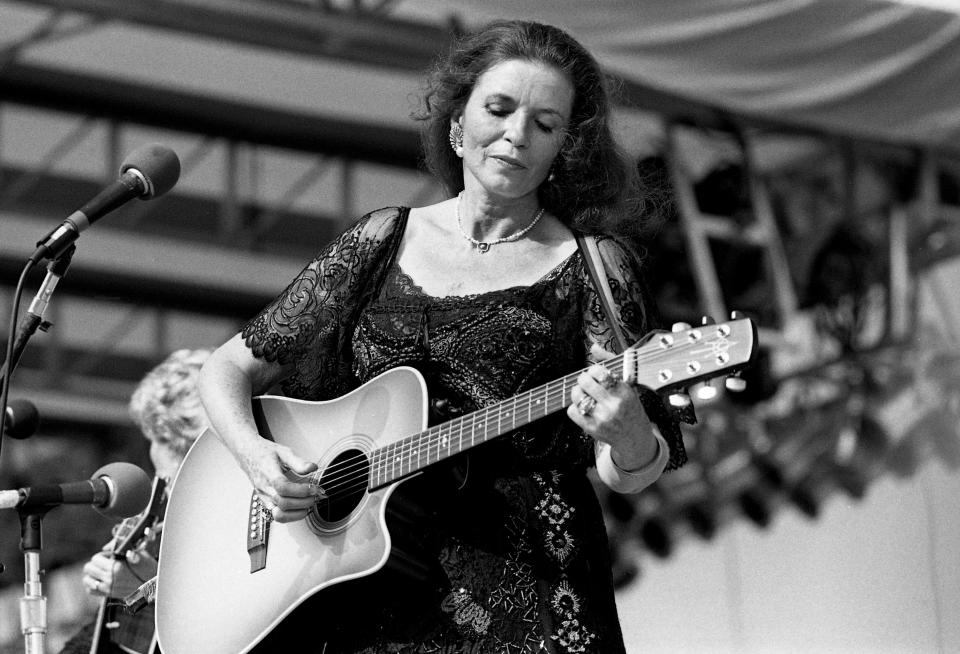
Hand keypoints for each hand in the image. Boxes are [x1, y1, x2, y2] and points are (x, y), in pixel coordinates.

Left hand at [82, 549, 156, 598]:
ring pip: (87, 580)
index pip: (96, 558)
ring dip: (92, 574)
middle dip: (95, 563)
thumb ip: (124, 548)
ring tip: (101, 571)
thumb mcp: (140, 554)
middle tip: (106, 562)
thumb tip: (106, 547)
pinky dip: (92, 584)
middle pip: (88, 568)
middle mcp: (110, 578)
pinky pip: (91, 590)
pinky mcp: (109, 595)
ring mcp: (108, 588)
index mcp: (116, 567)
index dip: (103, 555)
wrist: (153, 584)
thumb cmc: (148, 567)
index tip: (111, 555)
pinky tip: (99, 580)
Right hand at [237, 437, 321, 522]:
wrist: (248, 455)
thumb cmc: (266, 453)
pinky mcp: (265, 503)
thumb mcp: (283, 451)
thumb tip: (313, 468)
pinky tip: (301, 508)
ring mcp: (264, 497)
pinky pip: (277, 516)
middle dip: (303, 502)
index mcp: (268, 473)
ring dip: (297, 513)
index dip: (300, 490)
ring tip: (309, 504)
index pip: (283, 487)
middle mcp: (264, 488)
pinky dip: (291, 516)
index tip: (314, 487)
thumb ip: (298, 461)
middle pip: (283, 503)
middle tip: (315, 495)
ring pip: (279, 515)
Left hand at [567, 343, 656, 468]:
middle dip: (583, 379)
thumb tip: (593, 346)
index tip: (596, 374)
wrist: (633, 435)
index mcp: (624, 391)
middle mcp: (613, 405)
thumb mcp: (627, 384)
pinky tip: (584, 407)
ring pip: (577, 395)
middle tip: (587, 383)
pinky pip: (572, 411)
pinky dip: (574, 407)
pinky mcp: (592, 428)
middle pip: (584, 381)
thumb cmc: (629, 406)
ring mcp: (602, 418)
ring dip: (577, 392)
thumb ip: (610, 362)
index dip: (593, 370)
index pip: (599, 372)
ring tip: (584, 394)